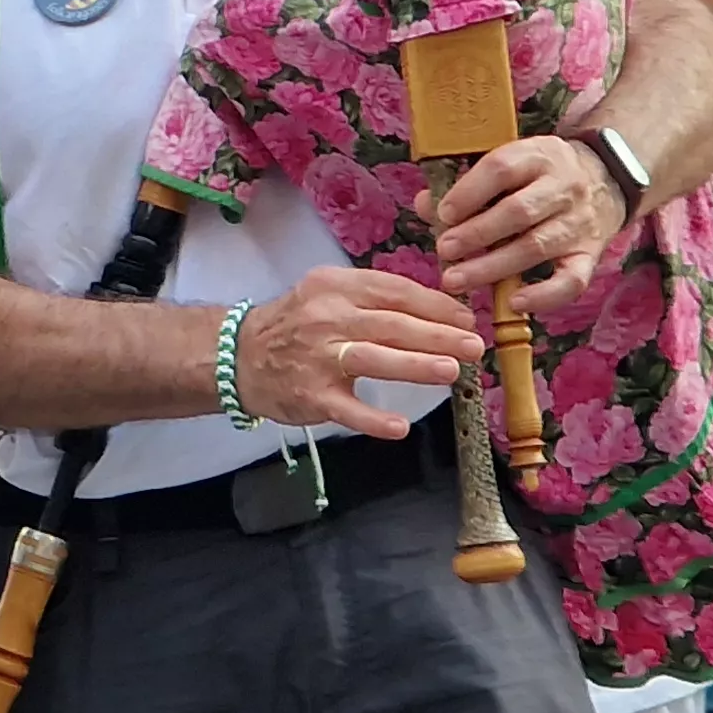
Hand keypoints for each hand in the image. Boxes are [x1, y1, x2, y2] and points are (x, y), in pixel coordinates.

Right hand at [230, 266, 481, 439]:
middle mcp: (325, 317)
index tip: (466, 319)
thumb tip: (440, 312)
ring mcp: (317, 357)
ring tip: (452, 372)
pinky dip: (373, 418)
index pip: (394, 291)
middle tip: (474, 346)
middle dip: (438, 335)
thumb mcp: (328, 295)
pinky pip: (346, 408)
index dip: (436, 305)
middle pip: (391, 324)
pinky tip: (399, 426)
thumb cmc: (297, 325)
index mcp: (334, 286)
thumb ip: (375, 299)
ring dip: (415, 365)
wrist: (238, 356)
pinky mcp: (310, 395)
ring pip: (372, 358)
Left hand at [420, 134, 625, 314]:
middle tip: (444, 250)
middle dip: (476, 234)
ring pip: (537, 246)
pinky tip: (512, 302)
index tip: (442, 214)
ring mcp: (579, 223)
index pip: (502, 169)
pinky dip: (543, 295)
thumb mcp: (510, 163)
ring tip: (456, 279)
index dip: (469, 193)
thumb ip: (466, 184)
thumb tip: (426, 206)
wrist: (605, 180)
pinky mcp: (590, 254)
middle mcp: (563, 188)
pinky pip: (572, 280)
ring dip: (492, 267)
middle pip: (518, 212)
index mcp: (537, 156)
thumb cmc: (539, 175)